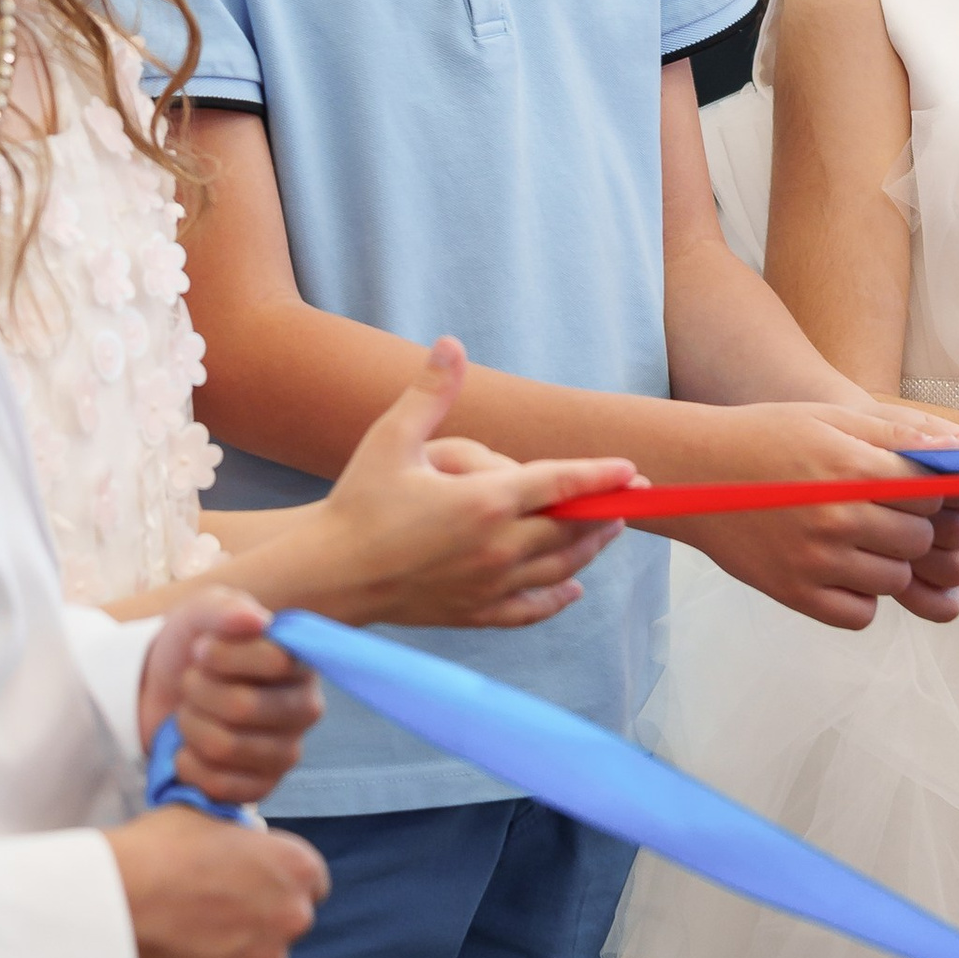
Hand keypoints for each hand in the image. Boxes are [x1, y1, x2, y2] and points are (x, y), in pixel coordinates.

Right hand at [104, 801, 328, 957]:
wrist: (118, 901)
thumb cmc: (162, 848)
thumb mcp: (211, 819)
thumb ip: (241, 839)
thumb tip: (239, 848)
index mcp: (297, 867)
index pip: (311, 880)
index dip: (280, 879)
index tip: (253, 882)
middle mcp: (294, 918)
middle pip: (288, 920)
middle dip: (262, 916)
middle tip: (218, 909)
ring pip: (262, 957)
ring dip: (241, 950)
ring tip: (194, 935)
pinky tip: (184, 957)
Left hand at [137, 588, 321, 802]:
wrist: (162, 693)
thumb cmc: (194, 648)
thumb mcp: (201, 613)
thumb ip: (226, 609)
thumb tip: (257, 621)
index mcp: (300, 662)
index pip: (274, 661)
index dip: (223, 656)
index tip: (201, 649)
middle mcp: (304, 708)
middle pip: (243, 707)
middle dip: (198, 691)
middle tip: (190, 683)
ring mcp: (286, 753)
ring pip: (225, 747)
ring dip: (190, 726)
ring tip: (189, 713)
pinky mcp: (262, 787)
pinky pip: (220, 785)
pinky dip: (189, 765)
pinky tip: (188, 749)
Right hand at [309, 339, 634, 627]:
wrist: (328, 577)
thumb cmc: (356, 503)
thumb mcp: (391, 439)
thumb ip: (429, 393)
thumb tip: (451, 344)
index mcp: (482, 503)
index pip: (559, 485)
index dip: (598, 476)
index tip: (630, 470)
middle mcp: (496, 548)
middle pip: (570, 530)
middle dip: (603, 511)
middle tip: (630, 496)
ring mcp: (488, 586)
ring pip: (558, 570)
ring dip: (589, 549)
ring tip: (607, 531)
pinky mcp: (474, 614)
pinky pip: (530, 610)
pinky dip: (558, 599)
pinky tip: (572, 589)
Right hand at [664, 402, 958, 631]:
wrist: (693, 474)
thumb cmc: (768, 438)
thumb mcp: (830, 419)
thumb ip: (897, 436)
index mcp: (849, 469)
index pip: (931, 494)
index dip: (928, 491)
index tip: (909, 487)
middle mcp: (835, 519)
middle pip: (919, 540)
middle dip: (911, 528)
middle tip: (879, 512)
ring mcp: (814, 562)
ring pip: (894, 580)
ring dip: (888, 562)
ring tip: (856, 537)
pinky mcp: (795, 595)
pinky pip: (861, 614)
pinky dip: (861, 597)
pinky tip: (839, 567)